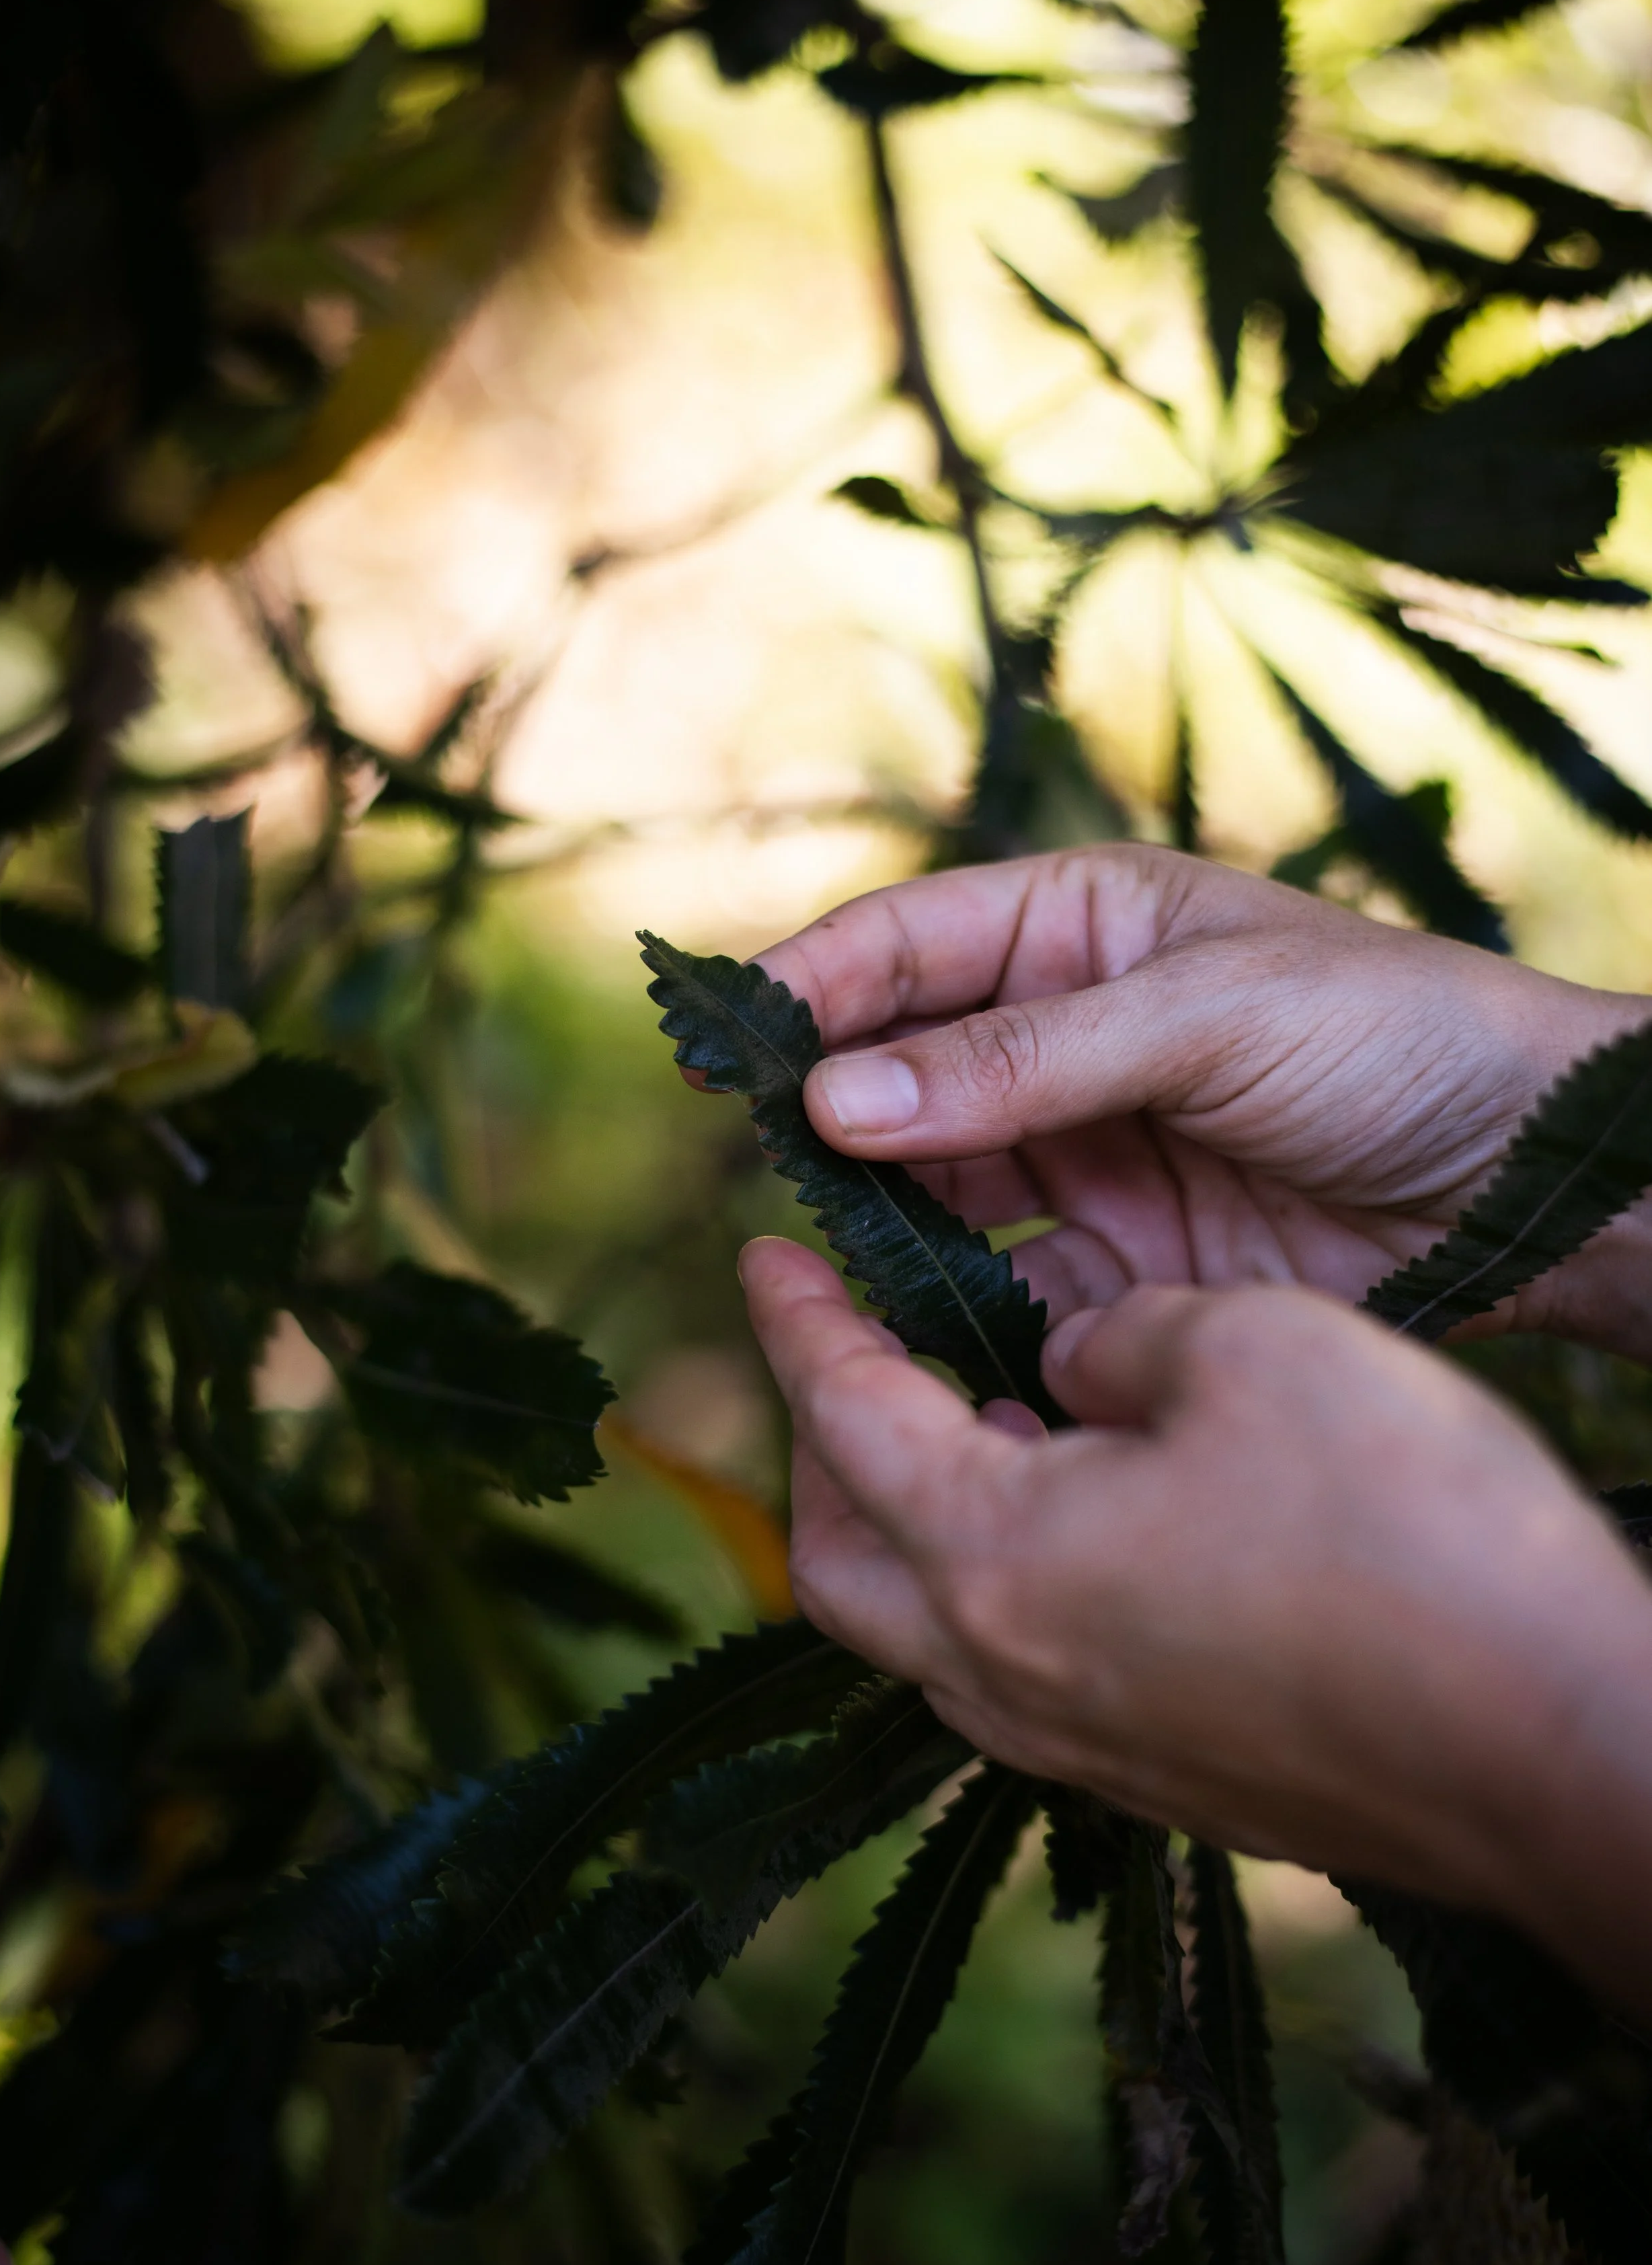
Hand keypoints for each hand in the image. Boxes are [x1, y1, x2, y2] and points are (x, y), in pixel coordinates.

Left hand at [741, 1237, 1651, 2012]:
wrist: (1563, 1744)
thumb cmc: (1407, 1528)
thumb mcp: (1251, 1348)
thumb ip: (1122, 1336)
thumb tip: (1077, 1361)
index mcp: (995, 1557)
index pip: (844, 1415)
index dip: (797, 1318)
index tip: (763, 1249)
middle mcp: (1009, 1676)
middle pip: (839, 1556)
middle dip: (821, 1442)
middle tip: (853, 1345)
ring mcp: (1087, 1750)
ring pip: (928, 1629)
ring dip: (916, 1520)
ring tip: (976, 1415)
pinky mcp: (1168, 1782)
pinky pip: (1026, 1677)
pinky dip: (1007, 1583)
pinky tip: (1089, 1516)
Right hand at [752, 847, 1651, 1353]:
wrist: (1537, 1176)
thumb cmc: (1392, 1038)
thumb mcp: (1203, 1018)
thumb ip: (1019, 1061)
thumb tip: (836, 1096)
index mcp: (1083, 926)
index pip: (907, 945)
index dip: (810, 992)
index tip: (727, 1053)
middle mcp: (1065, 1036)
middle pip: (902, 1074)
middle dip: (830, 1121)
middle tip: (765, 1177)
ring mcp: (1088, 1151)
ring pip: (938, 1189)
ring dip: (883, 1226)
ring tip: (828, 1268)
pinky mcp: (1123, 1259)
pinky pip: (1005, 1285)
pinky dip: (960, 1313)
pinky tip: (921, 1338)